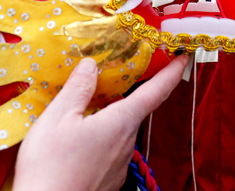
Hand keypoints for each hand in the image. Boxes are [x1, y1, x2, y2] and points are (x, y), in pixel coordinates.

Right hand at [13, 54, 188, 190]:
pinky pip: (109, 149)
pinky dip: (100, 137)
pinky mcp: (109, 179)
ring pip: (119, 131)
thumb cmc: (50, 167)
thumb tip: (90, 65)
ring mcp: (119, 164)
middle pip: (134, 110)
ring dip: (110, 117)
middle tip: (115, 75)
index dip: (172, 72)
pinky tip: (78, 139)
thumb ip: (77, 89)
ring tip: (85, 109)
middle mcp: (127, 142)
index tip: (184, 57)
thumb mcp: (57, 118)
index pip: (156, 91)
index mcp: (121, 122)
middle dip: (128, 93)